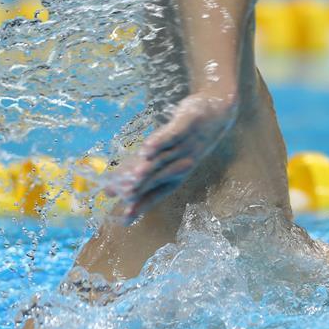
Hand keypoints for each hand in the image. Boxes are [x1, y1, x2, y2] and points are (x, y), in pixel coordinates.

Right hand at [105, 92, 237, 221]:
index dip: (142, 204)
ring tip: (133, 177)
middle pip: (159, 176)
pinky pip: (174, 134)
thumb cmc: (187, 138)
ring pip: (165, 158)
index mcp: (178, 174)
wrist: (218, 111)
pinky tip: (146, 148)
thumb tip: (109, 191)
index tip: (126, 217)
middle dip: (142, 186)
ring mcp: (187, 143)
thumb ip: (140, 171)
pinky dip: (160, 141)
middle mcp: (183, 162)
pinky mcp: (189, 123)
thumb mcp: (165, 156)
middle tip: (124, 195)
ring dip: (149, 167)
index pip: (158, 192)